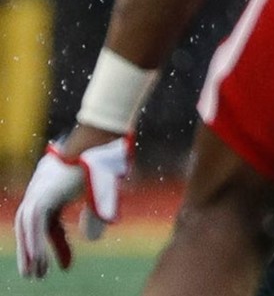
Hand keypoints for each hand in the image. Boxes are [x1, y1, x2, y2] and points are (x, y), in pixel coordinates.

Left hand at [13, 130, 130, 277]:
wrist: (102, 139)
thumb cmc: (106, 160)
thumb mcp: (102, 195)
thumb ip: (94, 215)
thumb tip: (91, 239)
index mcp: (55, 190)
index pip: (51, 224)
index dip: (58, 246)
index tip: (66, 266)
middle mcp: (42, 191)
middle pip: (32, 227)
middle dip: (34, 251)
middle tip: (37, 274)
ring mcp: (40, 192)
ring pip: (26, 227)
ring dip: (29, 252)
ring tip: (33, 274)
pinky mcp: (42, 196)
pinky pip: (33, 224)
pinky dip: (33, 242)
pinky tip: (36, 259)